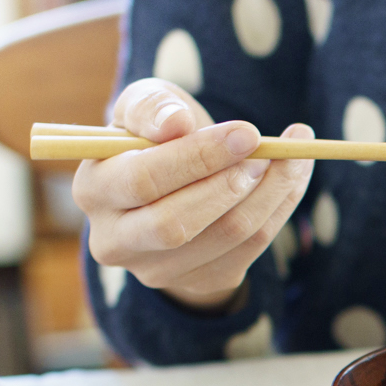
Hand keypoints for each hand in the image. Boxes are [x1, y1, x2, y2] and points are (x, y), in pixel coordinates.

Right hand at [75, 78, 314, 311]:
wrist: (173, 182)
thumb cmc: (155, 134)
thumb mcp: (146, 105)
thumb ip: (153, 106)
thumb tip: (175, 123)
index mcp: (93, 191)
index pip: (142, 180)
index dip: (198, 156)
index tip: (246, 132)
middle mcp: (115, 241)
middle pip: (176, 224)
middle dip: (231, 184)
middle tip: (267, 152)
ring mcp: (156, 271)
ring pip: (224, 237)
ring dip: (269, 194)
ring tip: (290, 159)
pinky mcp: (199, 281)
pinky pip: (250, 249)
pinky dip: (280, 209)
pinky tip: (292, 179)